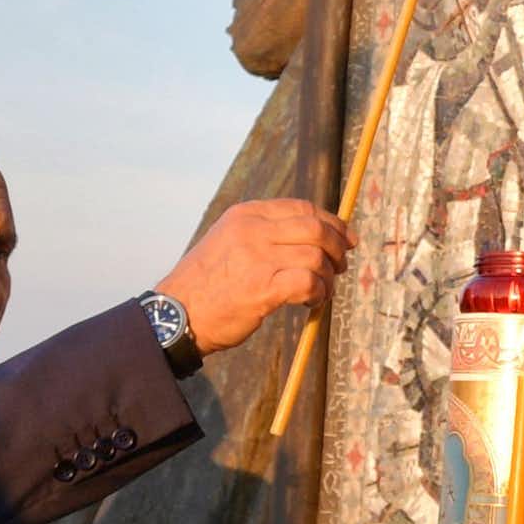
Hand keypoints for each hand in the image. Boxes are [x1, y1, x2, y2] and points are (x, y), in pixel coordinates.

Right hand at [155, 199, 350, 354]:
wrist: (177, 314)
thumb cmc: (205, 284)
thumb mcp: (228, 241)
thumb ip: (262, 234)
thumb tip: (309, 238)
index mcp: (246, 215)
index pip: (302, 208)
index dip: (331, 222)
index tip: (345, 238)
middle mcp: (253, 231)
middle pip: (316, 228)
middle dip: (338, 247)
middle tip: (342, 266)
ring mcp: (258, 258)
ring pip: (317, 256)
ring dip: (328, 277)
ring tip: (323, 292)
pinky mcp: (263, 288)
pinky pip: (309, 282)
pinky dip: (319, 293)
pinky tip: (312, 302)